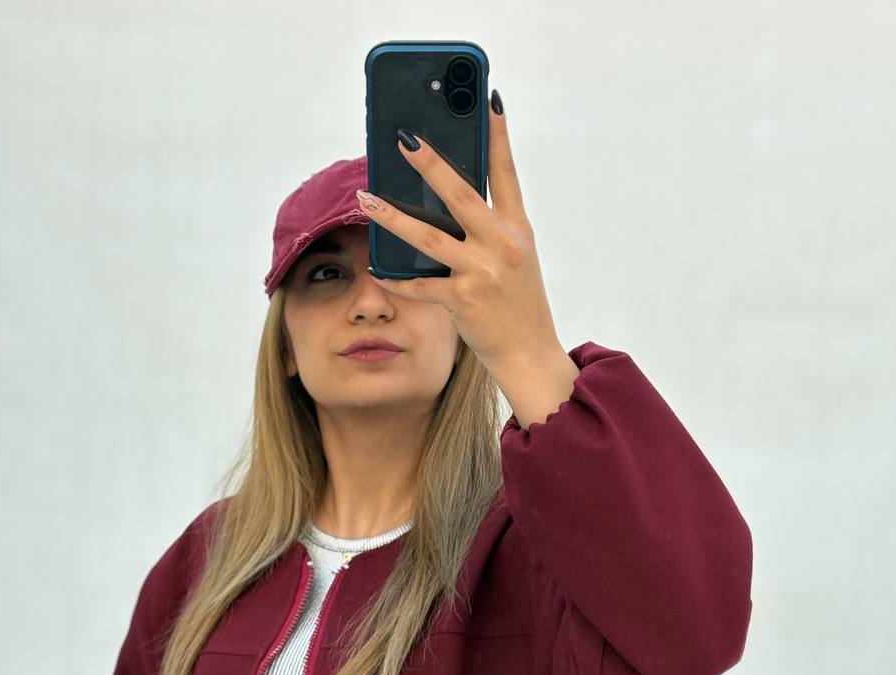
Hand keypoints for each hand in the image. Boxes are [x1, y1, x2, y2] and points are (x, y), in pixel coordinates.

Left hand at [355, 95, 561, 372]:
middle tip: (403, 139)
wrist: (530, 353)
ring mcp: (481, 272)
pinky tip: (377, 269)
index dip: (497, 136)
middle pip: (460, 194)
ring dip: (392, 216)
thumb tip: (448, 202)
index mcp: (516, 229)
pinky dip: (396, 278)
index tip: (488, 100)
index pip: (506, 173)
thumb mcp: (516, 257)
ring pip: (428, 237)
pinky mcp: (463, 300)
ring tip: (365, 198)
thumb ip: (490, 228)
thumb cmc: (519, 305)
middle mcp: (501, 245)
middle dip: (430, 164)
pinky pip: (420, 284)